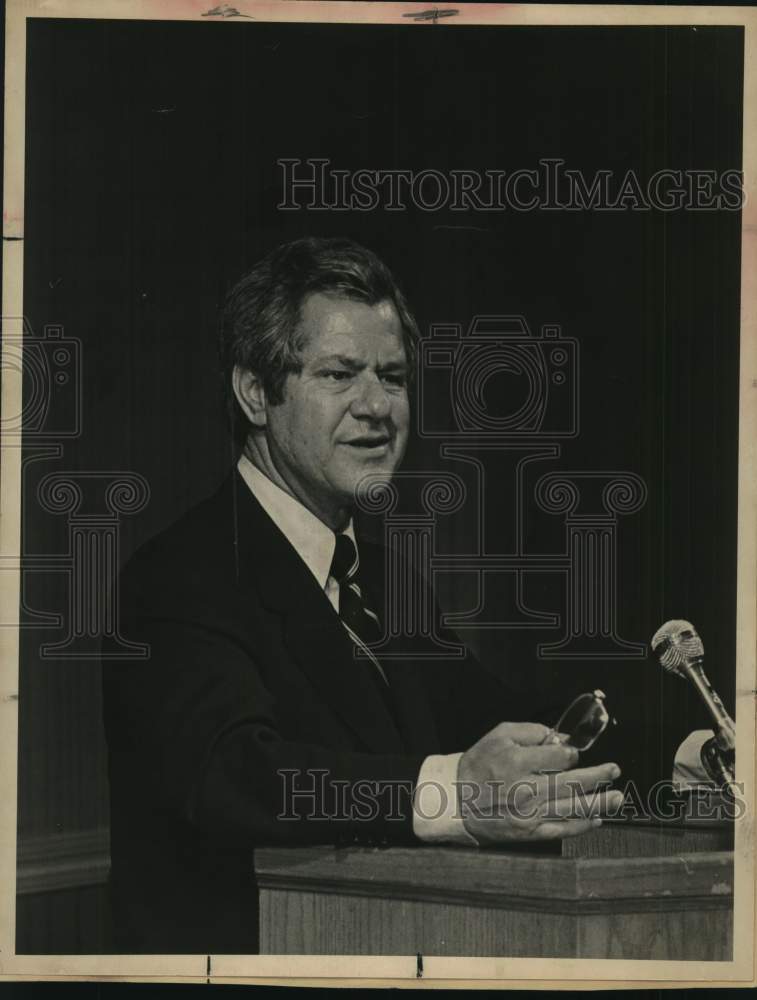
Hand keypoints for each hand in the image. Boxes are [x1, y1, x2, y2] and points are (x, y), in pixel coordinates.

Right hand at [457, 721, 622, 844]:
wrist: (454, 800)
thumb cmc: (477, 765)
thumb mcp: (497, 736)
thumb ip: (529, 732)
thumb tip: (558, 738)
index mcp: (517, 761)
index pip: (559, 756)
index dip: (571, 753)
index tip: (572, 753)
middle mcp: (525, 788)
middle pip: (572, 782)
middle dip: (598, 776)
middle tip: (614, 769)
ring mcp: (529, 814)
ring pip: (572, 807)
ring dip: (599, 801)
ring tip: (618, 796)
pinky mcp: (528, 833)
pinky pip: (561, 829)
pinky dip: (581, 825)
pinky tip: (597, 819)